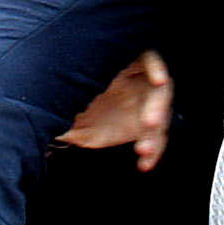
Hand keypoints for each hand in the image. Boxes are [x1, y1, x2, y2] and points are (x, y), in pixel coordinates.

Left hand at [58, 49, 173, 169]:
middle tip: (149, 123)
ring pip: (161, 119)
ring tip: (142, 150)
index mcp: (121, 67)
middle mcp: (136, 84)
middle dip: (158, 107)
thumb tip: (63, 78)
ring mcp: (142, 108)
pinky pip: (155, 140)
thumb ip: (71, 85)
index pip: (147, 60)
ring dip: (155, 135)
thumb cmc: (64, 94)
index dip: (156, 68)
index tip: (159, 81)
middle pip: (159, 92)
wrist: (63, 120)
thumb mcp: (66, 89)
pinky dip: (153, 152)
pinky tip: (144, 164)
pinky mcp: (142, 129)